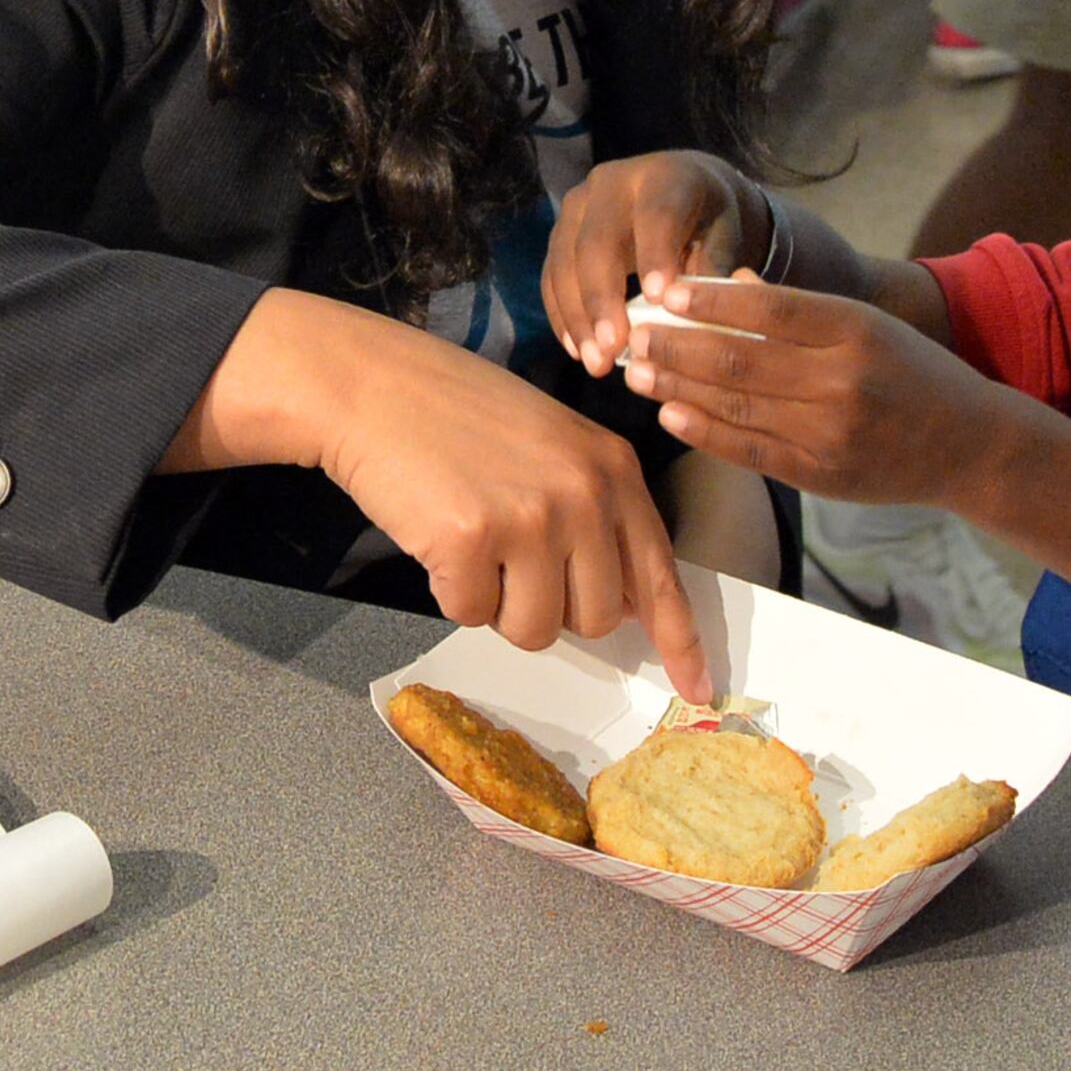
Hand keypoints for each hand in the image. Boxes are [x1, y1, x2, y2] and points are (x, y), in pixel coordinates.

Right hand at [302, 322, 713, 697]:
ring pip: (535, 630)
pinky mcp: (471, 541)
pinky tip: (436, 532)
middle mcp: (584, 494)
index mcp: (613, 468)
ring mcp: (530, 518)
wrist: (373, 383)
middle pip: (596, 619)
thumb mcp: (553, 445)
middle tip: (508, 555)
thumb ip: (597, 512)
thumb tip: (627, 605)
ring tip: (472, 537)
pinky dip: (448, 590)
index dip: (679, 641)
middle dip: (550, 606)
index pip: (660, 575)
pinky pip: (470, 616)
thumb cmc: (456, 412)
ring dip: (498, 604)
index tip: (697, 687)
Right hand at [543, 152, 765, 379]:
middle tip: (613, 348)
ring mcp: (577, 206)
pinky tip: (578, 350)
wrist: (681, 191)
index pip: (656, 215)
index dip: (654, 255)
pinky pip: (551, 276)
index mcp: (663, 177)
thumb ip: (715, 270)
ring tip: (596, 362)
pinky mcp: (559, 233)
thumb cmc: (710, 220)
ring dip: (577, 316)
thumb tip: (702, 321)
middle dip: (602, 299)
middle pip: (597, 241)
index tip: (659, 300)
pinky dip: (562, 315)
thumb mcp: (726, 235)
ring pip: (565, 260)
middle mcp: (611, 183)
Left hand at [619, 273, 1010, 510]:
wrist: (969, 444)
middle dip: (677, 345)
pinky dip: (706, 432)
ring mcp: (831, 432)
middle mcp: (842, 380)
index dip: (711, 298)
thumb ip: (801, 311)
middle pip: (741, 357)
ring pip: (737, 404)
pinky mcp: (823, 475)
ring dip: (678, 387)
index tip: (665, 290)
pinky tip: (672, 414)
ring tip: (638, 371)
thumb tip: (729, 284)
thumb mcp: (867, 325)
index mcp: (855, 329)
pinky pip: (752, 450)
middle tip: (634, 334)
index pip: (769, 306)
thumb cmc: (911, 372)